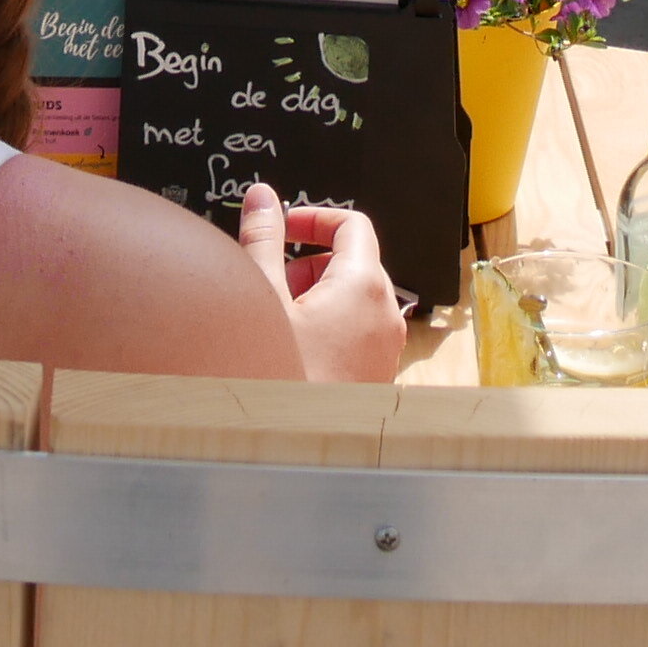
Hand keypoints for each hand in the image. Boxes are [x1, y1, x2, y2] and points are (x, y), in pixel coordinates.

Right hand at [241, 185, 408, 384]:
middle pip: (354, 262)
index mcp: (365, 286)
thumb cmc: (278, 377)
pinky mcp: (375, 377)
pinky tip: (291, 348)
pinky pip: (357, 333)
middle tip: (272, 279)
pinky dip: (328, 326)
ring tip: (278, 318)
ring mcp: (385, 350)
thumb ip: (262, 239)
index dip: (313, 218)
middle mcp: (386, 315)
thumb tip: (262, 197)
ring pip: (355, 300)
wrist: (291, 448)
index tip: (283, 226)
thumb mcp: (261, 298)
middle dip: (309, 261)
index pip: (352, 224)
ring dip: (316, 295)